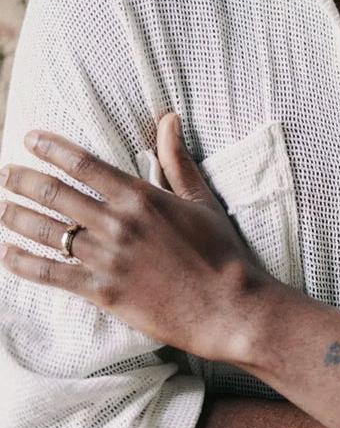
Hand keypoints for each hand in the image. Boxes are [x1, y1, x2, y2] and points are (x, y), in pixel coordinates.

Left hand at [0, 114, 276, 360]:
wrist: (228, 307)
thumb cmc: (221, 253)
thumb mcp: (203, 201)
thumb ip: (178, 161)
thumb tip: (169, 119)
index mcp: (141, 197)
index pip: (84, 165)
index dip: (51, 148)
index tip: (29, 139)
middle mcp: (117, 224)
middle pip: (55, 195)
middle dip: (22, 180)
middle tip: (5, 173)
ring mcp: (107, 259)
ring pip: (47, 232)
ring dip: (15, 216)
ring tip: (0, 207)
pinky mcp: (103, 292)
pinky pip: (52, 275)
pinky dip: (24, 264)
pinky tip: (6, 253)